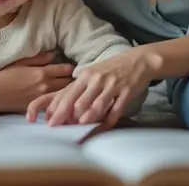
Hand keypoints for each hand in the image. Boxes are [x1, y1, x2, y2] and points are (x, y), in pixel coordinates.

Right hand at [0, 51, 74, 113]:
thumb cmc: (5, 74)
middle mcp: (46, 86)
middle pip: (69, 83)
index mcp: (42, 73)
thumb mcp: (21, 62)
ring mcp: (43, 98)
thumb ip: (39, 58)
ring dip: (68, 90)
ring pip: (64, 94)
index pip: (67, 69)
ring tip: (71, 88)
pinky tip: (60, 98)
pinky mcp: (39, 107)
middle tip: (76, 77)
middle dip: (74, 79)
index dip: (72, 67)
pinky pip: (54, 103)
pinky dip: (59, 100)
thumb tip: (54, 54)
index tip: (73, 65)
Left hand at [26, 48, 152, 127]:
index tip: (49, 122)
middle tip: (59, 128)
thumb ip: (80, 89)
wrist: (138, 60)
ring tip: (80, 127)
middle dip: (66, 116)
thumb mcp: (93, 74)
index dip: (57, 109)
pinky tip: (103, 127)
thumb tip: (65, 108)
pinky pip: (116, 109)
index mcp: (85, 75)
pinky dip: (109, 120)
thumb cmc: (111, 69)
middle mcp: (96, 80)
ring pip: (96, 105)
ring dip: (87, 118)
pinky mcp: (126, 92)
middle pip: (78, 101)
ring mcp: (112, 85)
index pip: (67, 94)